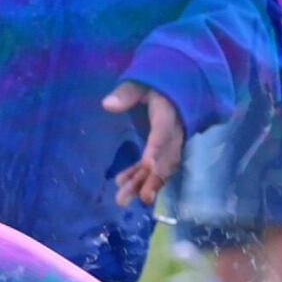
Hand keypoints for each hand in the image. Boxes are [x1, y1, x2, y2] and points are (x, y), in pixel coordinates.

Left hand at [104, 82, 185, 207]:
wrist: (175, 87)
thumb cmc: (154, 83)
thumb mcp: (140, 82)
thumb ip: (126, 93)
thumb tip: (106, 105)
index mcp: (168, 113)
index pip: (162, 132)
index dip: (157, 149)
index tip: (148, 165)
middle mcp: (174, 131)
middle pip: (165, 157)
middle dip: (152, 178)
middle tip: (141, 198)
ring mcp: (171, 142)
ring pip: (161, 166)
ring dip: (143, 183)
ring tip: (123, 199)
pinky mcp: (164, 147)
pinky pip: (154, 164)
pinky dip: (140, 175)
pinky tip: (122, 184)